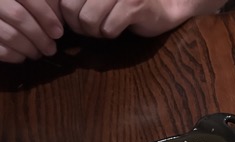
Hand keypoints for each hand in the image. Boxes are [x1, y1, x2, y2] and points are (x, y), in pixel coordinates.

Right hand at [0, 0, 63, 62]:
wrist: (0, 16)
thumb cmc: (19, 8)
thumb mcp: (32, 2)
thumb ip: (47, 3)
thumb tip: (62, 16)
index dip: (46, 16)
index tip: (58, 33)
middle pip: (19, 16)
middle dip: (40, 36)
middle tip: (51, 49)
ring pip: (10, 34)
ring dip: (29, 48)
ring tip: (38, 53)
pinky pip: (1, 50)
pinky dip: (15, 55)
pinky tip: (22, 56)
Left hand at [59, 0, 225, 38]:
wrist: (166, 6)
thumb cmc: (128, 3)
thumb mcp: (99, 0)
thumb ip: (80, 4)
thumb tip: (57, 21)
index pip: (64, 2)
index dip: (70, 18)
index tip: (83, 22)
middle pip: (74, 12)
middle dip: (82, 27)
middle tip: (96, 29)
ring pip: (89, 21)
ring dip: (97, 32)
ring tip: (108, 28)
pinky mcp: (134, 6)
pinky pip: (109, 29)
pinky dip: (112, 34)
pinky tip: (121, 28)